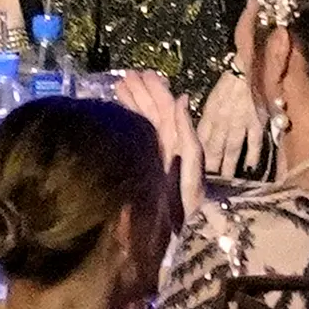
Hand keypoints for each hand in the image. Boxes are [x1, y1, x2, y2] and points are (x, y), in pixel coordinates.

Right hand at [109, 69, 203, 226]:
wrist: (179, 235)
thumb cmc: (188, 201)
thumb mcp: (192, 164)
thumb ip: (187, 133)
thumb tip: (181, 97)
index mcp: (178, 142)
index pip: (165, 109)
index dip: (154, 91)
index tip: (141, 74)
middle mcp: (166, 146)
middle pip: (153, 113)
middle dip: (141, 93)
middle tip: (124, 76)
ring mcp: (154, 156)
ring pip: (144, 124)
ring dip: (133, 104)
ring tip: (118, 87)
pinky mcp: (143, 168)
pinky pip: (136, 139)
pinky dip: (127, 124)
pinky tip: (117, 114)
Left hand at [197, 67, 259, 178]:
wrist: (249, 67)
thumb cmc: (230, 84)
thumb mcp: (213, 100)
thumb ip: (207, 119)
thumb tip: (197, 137)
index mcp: (210, 113)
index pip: (201, 138)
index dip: (196, 155)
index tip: (190, 171)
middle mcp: (223, 119)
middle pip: (215, 147)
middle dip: (210, 166)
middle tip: (206, 186)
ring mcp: (240, 121)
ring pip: (232, 147)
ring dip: (229, 165)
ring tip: (226, 181)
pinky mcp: (257, 120)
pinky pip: (254, 140)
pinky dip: (253, 154)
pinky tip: (251, 167)